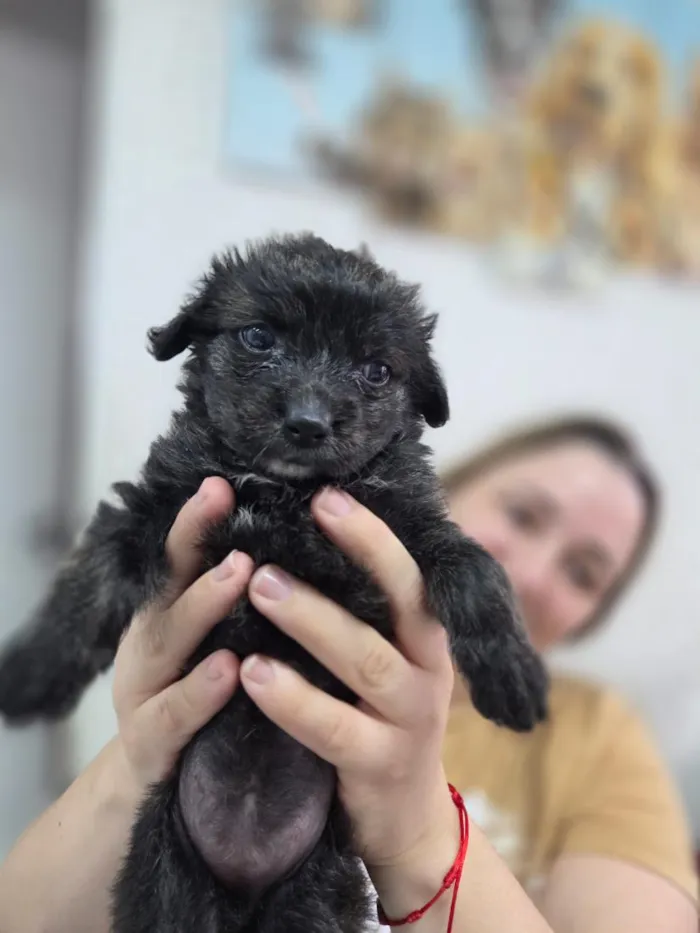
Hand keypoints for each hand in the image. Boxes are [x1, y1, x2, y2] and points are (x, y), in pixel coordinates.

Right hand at [111, 477, 253, 797]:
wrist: (153, 787)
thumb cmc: (197, 703)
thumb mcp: (211, 646)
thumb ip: (236, 605)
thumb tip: (291, 544)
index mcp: (166, 617)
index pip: (180, 560)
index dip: (197, 523)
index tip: (221, 485)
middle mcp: (149, 645)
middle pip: (171, 589)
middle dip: (200, 550)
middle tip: (241, 516)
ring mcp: (142, 693)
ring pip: (168, 643)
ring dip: (202, 605)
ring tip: (238, 573)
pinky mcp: (150, 744)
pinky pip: (174, 716)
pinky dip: (199, 691)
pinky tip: (229, 670)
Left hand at [240, 487, 459, 904]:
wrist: (403, 819)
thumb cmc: (379, 719)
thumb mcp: (384, 661)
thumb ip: (363, 613)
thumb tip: (309, 538)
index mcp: (426, 635)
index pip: (409, 572)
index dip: (371, 535)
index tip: (327, 498)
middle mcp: (428, 669)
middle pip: (397, 604)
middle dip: (347, 561)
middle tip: (286, 530)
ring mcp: (410, 719)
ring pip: (366, 660)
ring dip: (312, 621)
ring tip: (259, 587)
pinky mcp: (382, 766)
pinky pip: (336, 729)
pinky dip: (293, 699)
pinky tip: (253, 674)